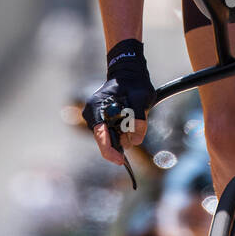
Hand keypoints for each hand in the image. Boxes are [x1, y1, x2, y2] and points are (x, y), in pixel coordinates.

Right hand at [81, 39, 154, 166]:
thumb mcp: (141, 97)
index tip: (121, 161)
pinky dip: (125, 130)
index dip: (110, 151)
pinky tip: (131, 118)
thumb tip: (136, 140)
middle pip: (108, 140)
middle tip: (136, 126)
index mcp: (96, 109)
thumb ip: (138, 118)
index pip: (100, 136)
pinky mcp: (104, 123)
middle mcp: (93, 116)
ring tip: (134, 115)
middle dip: (123, 139)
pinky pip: (116, 134)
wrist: (129, 75)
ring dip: (126, 133)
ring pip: (114, 138)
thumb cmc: (134, 84)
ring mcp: (98, 120)